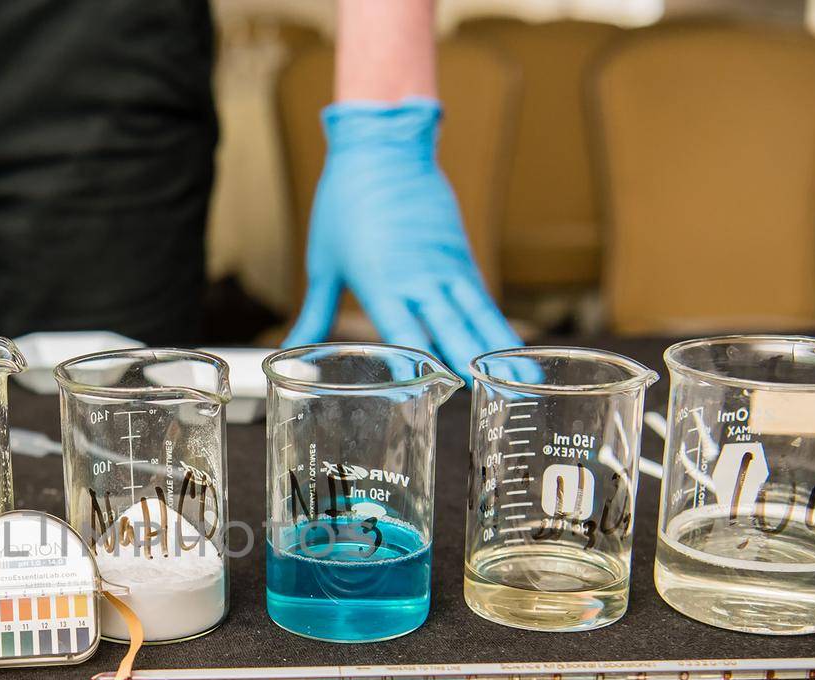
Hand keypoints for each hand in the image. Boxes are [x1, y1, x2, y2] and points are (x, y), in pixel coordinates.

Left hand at [285, 98, 524, 382]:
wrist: (383, 146)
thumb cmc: (344, 203)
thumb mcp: (322, 264)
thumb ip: (313, 315)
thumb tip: (287, 353)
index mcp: (379, 281)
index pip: (402, 331)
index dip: (415, 365)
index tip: (427, 394)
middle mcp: (418, 278)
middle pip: (450, 327)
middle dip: (472, 365)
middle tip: (496, 398)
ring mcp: (445, 267)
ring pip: (478, 315)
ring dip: (500, 351)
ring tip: (527, 382)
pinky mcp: (460, 257)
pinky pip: (482, 298)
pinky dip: (498, 326)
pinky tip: (513, 353)